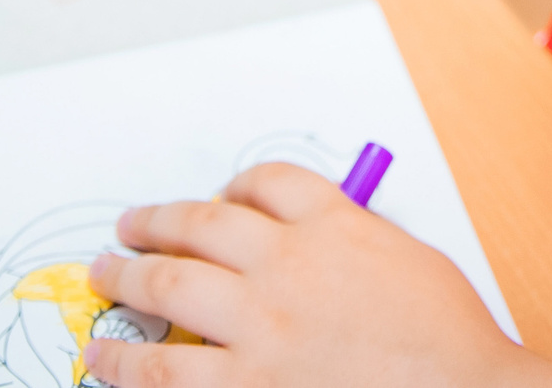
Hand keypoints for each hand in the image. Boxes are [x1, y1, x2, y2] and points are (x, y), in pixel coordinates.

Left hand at [84, 163, 551, 387]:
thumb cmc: (448, 337)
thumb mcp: (408, 259)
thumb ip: (355, 238)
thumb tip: (313, 235)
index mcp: (335, 224)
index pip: (268, 182)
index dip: (234, 185)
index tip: (218, 196)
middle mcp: (288, 264)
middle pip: (201, 224)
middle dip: (156, 222)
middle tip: (130, 227)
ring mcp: (262, 326)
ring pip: (169, 285)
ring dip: (125, 277)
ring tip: (103, 274)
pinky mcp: (248, 385)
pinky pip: (165, 367)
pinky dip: (125, 360)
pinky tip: (103, 357)